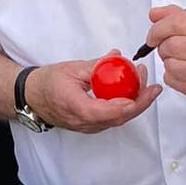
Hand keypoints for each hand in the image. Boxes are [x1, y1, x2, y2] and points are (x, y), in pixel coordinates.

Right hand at [24, 57, 158, 133]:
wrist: (32, 97)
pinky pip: (113, 119)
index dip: (126, 104)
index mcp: (76, 106)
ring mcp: (89, 126)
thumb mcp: (72, 69)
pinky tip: (134, 92)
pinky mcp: (92, 126)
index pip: (105, 111)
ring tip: (145, 85)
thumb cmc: (48, 83)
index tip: (141, 93)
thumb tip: (117, 57)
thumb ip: (96, 66)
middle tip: (153, 87)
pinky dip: (126, 106)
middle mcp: (84, 122)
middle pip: (118, 118)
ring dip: (135, 104)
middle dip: (140, 102)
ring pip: (118, 120)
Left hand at [146, 7, 185, 114]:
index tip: (154, 34)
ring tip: (181, 61)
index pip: (179, 23)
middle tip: (169, 47)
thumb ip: (184, 17)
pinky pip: (176, 83)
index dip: (159, 28)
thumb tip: (155, 14)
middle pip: (172, 45)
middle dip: (163, 46)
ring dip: (169, 63)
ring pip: (171, 66)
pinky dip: (174, 77)